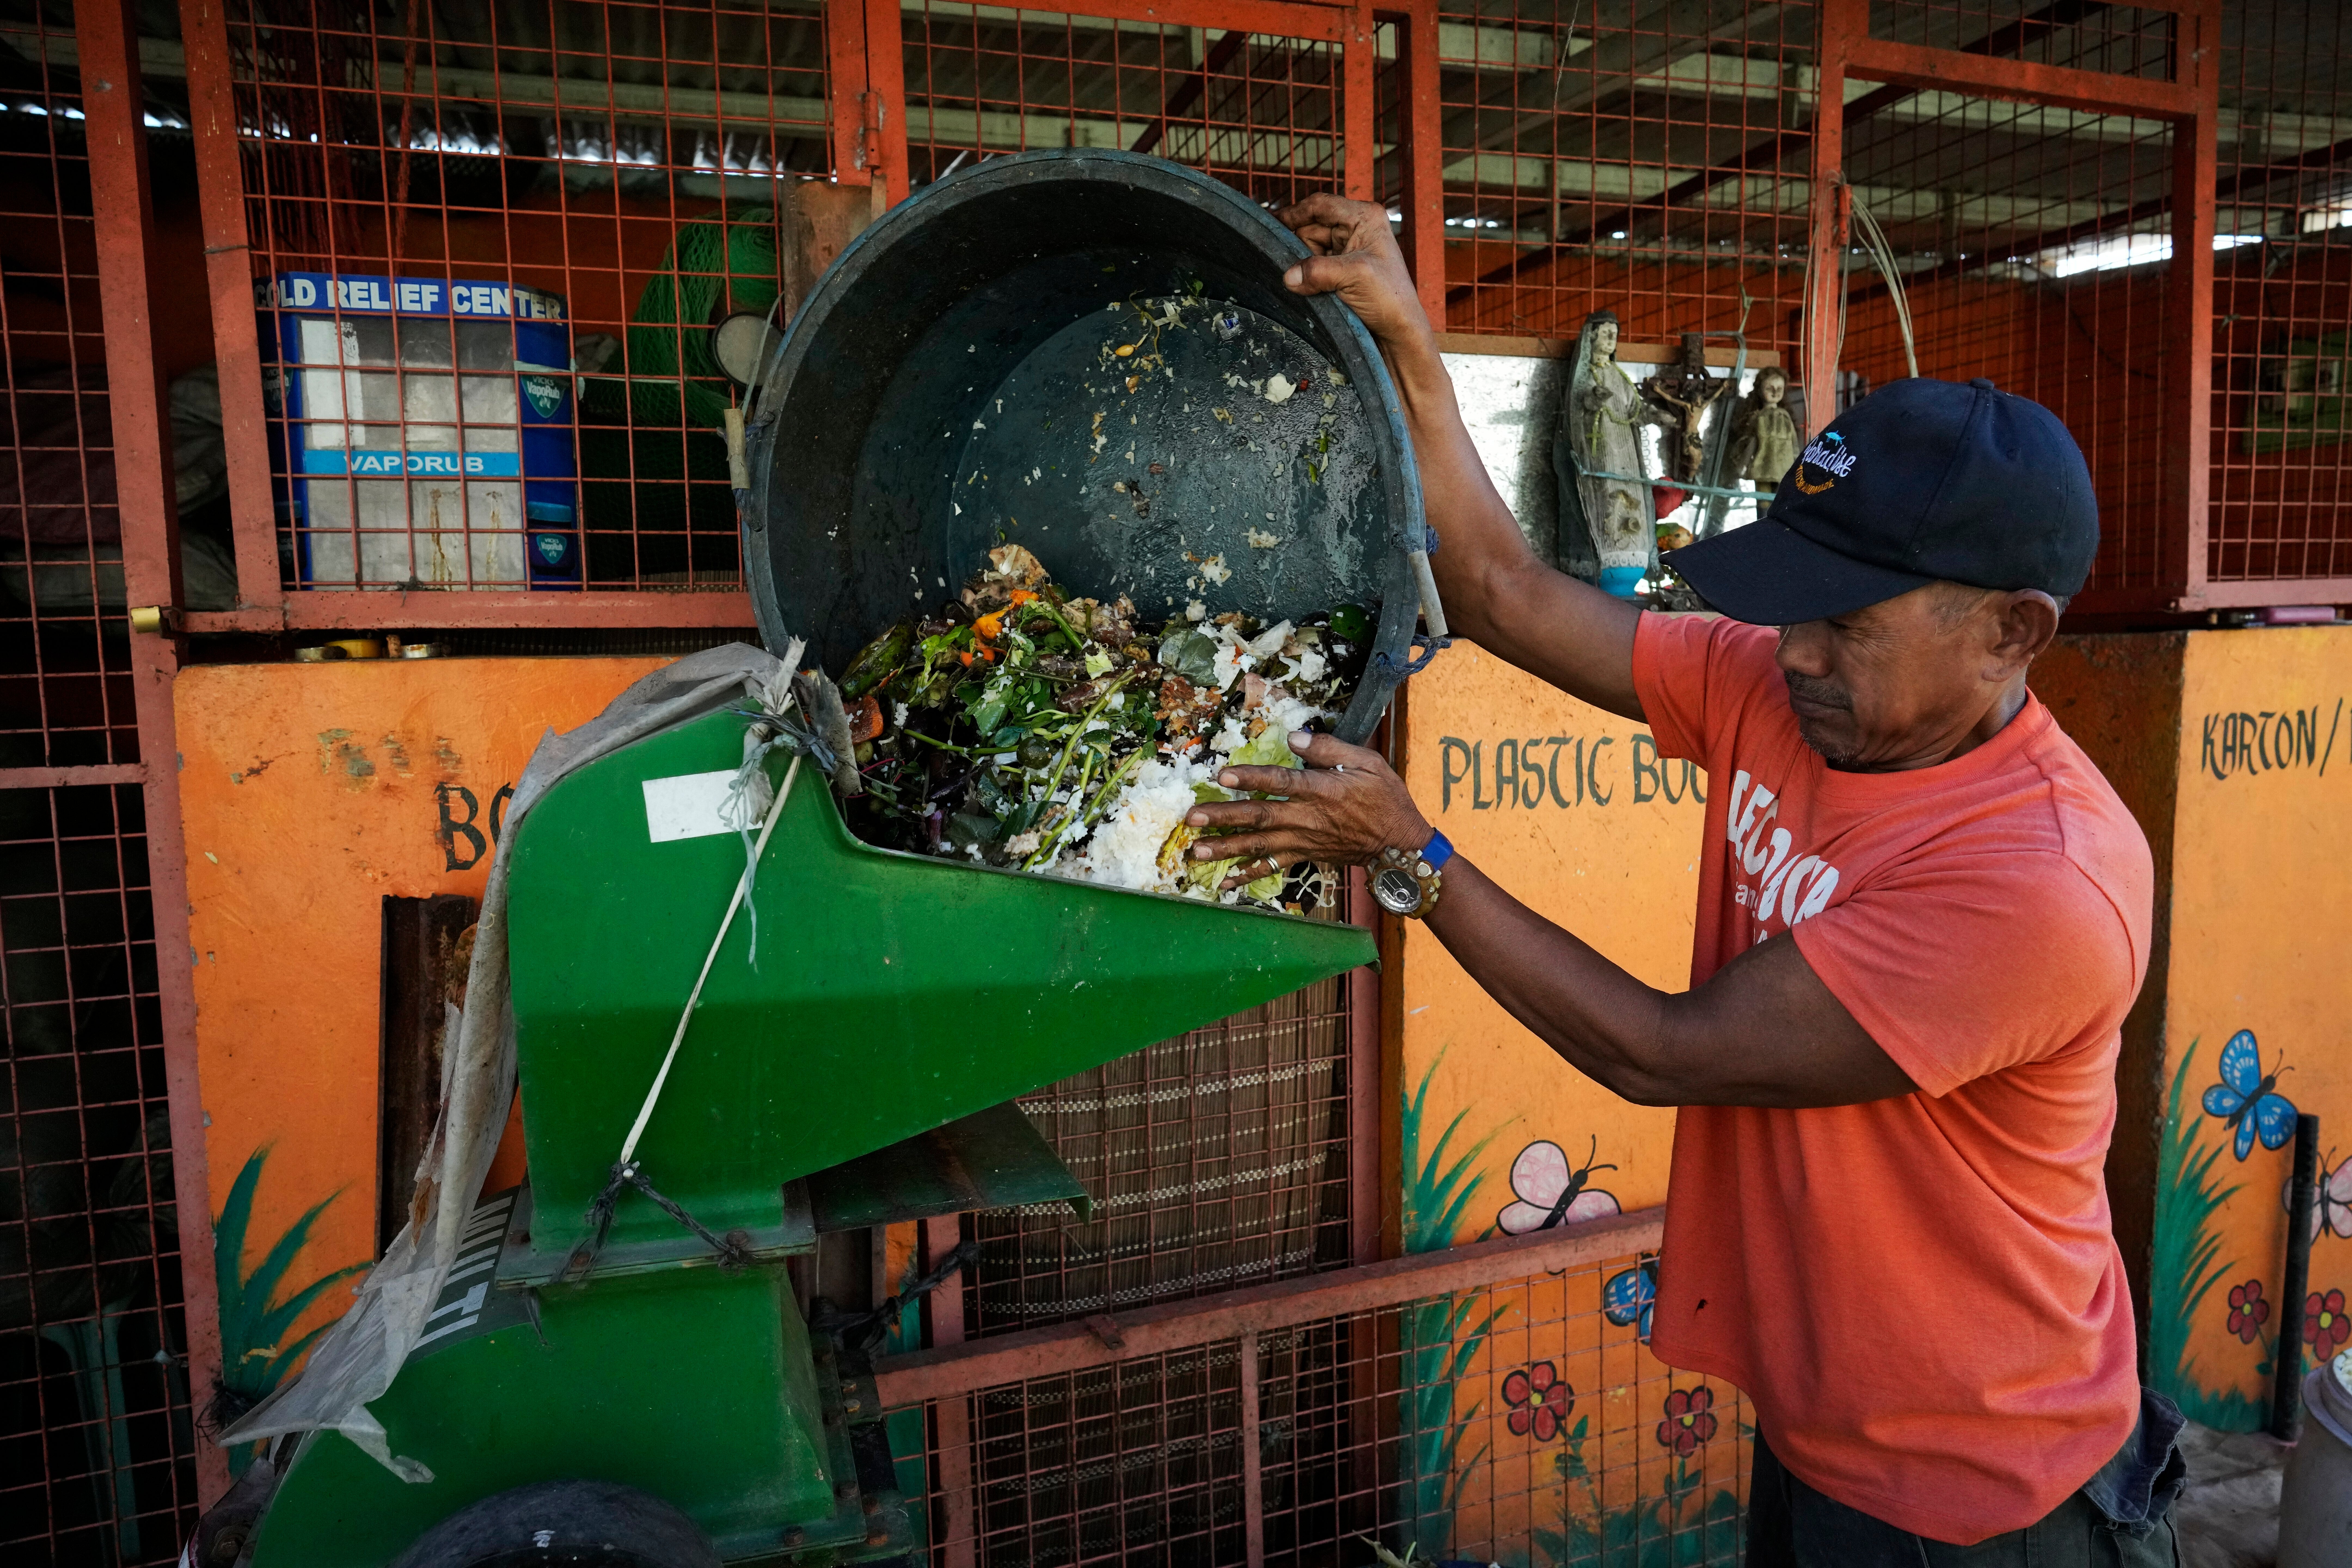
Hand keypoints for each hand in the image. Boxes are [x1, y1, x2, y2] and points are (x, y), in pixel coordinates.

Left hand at [1185, 731, 1431, 889]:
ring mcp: (1303, 841)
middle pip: (1260, 817)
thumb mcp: (1368, 763)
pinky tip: (1224, 881)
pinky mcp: (1304, 856)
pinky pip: (1272, 868)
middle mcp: (1307, 818)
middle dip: (1224, 818)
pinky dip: (1247, 876)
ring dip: (1225, 848)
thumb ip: (1330, 749)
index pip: (1281, 783)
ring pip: (1259, 845)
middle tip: (1192, 818)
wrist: (1400, 844)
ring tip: (1195, 851)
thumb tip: (1294, 738)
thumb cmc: (1385, 798)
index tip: (1223, 776)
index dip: (1252, 779)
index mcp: (1321, 791)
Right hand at [1274, 194, 1432, 352]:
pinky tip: (1309, 287)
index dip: (1294, 214)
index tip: (1271, 226)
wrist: (1399, 330)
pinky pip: (1313, 265)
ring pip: (1309, 247)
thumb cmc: (1389, 298)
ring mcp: (1348, 248)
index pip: (1320, 205)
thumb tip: (1288, 276)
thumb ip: (1318, 271)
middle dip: (1299, 247)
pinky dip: (1308, 275)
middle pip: (1311, 227)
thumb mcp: (1354, 277)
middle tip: (1291, 268)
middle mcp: (1356, 227)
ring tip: (1309, 284)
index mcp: (1364, 217)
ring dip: (1304, 265)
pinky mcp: (1341, 268)